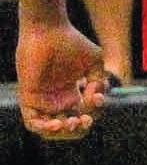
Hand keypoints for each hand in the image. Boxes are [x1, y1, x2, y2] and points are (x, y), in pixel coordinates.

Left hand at [16, 22, 109, 139]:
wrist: (50, 31)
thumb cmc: (72, 43)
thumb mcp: (95, 64)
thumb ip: (99, 83)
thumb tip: (95, 100)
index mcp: (71, 93)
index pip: (82, 114)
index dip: (93, 113)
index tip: (97, 98)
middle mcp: (56, 99)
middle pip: (66, 127)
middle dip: (78, 129)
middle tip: (85, 120)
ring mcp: (42, 100)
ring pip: (48, 130)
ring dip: (62, 133)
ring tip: (71, 123)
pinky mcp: (28, 98)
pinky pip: (32, 123)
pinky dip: (44, 128)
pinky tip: (58, 123)